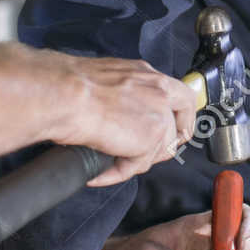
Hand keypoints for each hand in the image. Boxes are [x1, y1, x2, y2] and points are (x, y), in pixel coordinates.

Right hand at [61, 56, 198, 184]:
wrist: (66, 94)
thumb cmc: (73, 85)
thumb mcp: (110, 79)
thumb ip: (127, 94)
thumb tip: (125, 112)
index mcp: (150, 76)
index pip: (183, 97)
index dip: (183, 119)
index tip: (177, 131)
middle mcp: (159, 93)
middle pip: (178, 129)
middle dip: (161, 147)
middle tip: (139, 156)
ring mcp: (158, 116)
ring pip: (157, 151)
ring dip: (133, 161)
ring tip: (108, 161)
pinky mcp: (149, 139)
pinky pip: (136, 166)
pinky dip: (115, 173)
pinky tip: (98, 173)